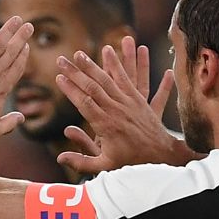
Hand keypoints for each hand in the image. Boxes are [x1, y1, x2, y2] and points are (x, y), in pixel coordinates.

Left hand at [0, 14, 31, 142]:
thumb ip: (10, 123)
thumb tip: (21, 118)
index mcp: (2, 89)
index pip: (16, 68)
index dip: (22, 56)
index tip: (26, 46)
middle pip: (12, 52)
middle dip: (21, 38)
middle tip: (28, 26)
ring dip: (9, 30)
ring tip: (18, 19)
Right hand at [55, 38, 194, 173]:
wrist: (160, 156)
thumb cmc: (131, 162)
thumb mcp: (105, 166)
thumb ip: (81, 161)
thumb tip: (60, 157)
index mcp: (106, 126)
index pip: (84, 103)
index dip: (70, 89)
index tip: (58, 77)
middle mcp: (117, 111)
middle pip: (93, 87)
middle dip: (76, 72)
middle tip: (62, 60)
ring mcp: (129, 103)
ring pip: (110, 79)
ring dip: (94, 64)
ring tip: (81, 53)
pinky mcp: (138, 99)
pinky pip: (129, 78)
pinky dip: (121, 64)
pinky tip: (112, 52)